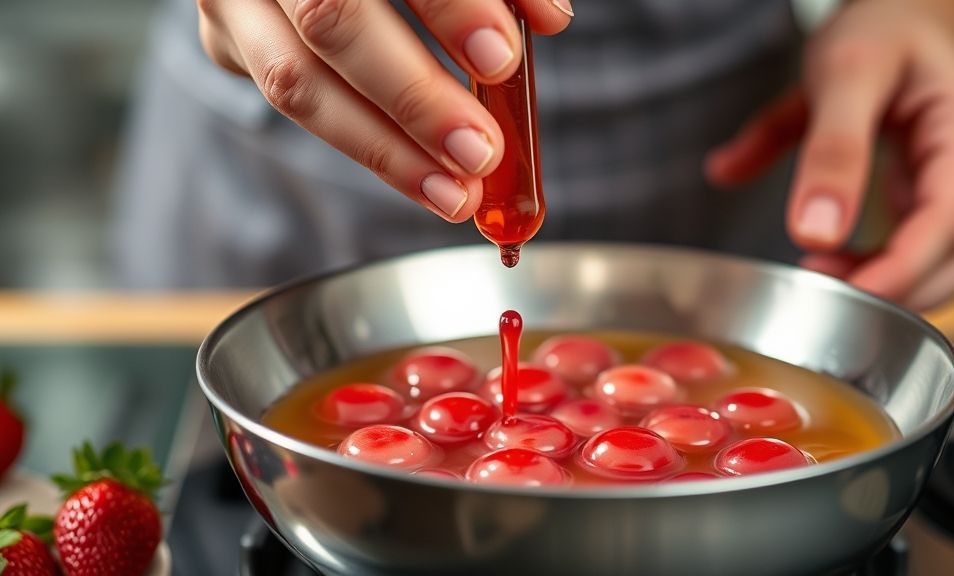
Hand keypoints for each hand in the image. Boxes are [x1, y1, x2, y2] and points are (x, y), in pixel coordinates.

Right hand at [197, 0, 572, 221]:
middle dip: (414, 97)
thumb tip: (549, 18)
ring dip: (385, 150)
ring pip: (296, 83)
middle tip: (480, 150)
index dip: (449, 8)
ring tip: (455, 193)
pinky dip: (364, 143)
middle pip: (331, 22)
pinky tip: (421, 176)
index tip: (500, 58)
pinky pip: (290, 101)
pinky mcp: (223, 38)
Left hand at [706, 0, 953, 310]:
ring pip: (947, 262)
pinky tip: (832, 261)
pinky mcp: (935, 193)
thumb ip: (830, 150)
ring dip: (891, 284)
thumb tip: (813, 231)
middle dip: (898, 290)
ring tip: (821, 276)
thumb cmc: (884, 28)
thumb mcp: (846, 72)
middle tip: (822, 295)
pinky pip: (921, 248)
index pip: (949, 224)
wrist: (908, 8)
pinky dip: (879, 267)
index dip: (902, 273)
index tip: (848, 300)